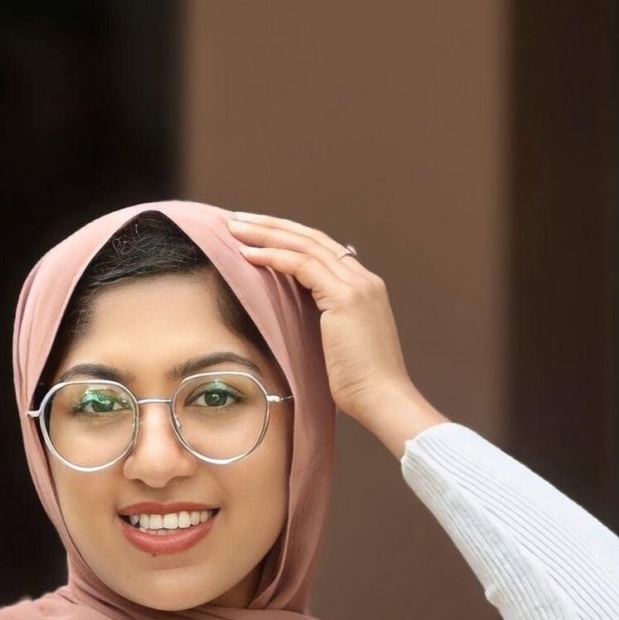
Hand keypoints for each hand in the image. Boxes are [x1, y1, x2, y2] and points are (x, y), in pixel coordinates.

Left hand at [224, 211, 446, 452]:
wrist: (382, 399)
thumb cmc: (359, 384)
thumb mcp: (340, 345)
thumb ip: (326, 322)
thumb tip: (302, 315)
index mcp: (364, 288)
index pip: (323, 250)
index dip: (289, 238)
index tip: (257, 234)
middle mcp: (363, 279)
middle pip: (312, 239)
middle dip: (273, 226)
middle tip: (239, 220)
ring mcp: (357, 285)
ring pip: (305, 245)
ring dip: (266, 234)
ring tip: (235, 229)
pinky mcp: (346, 298)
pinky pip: (302, 265)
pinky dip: (273, 256)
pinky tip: (248, 254)